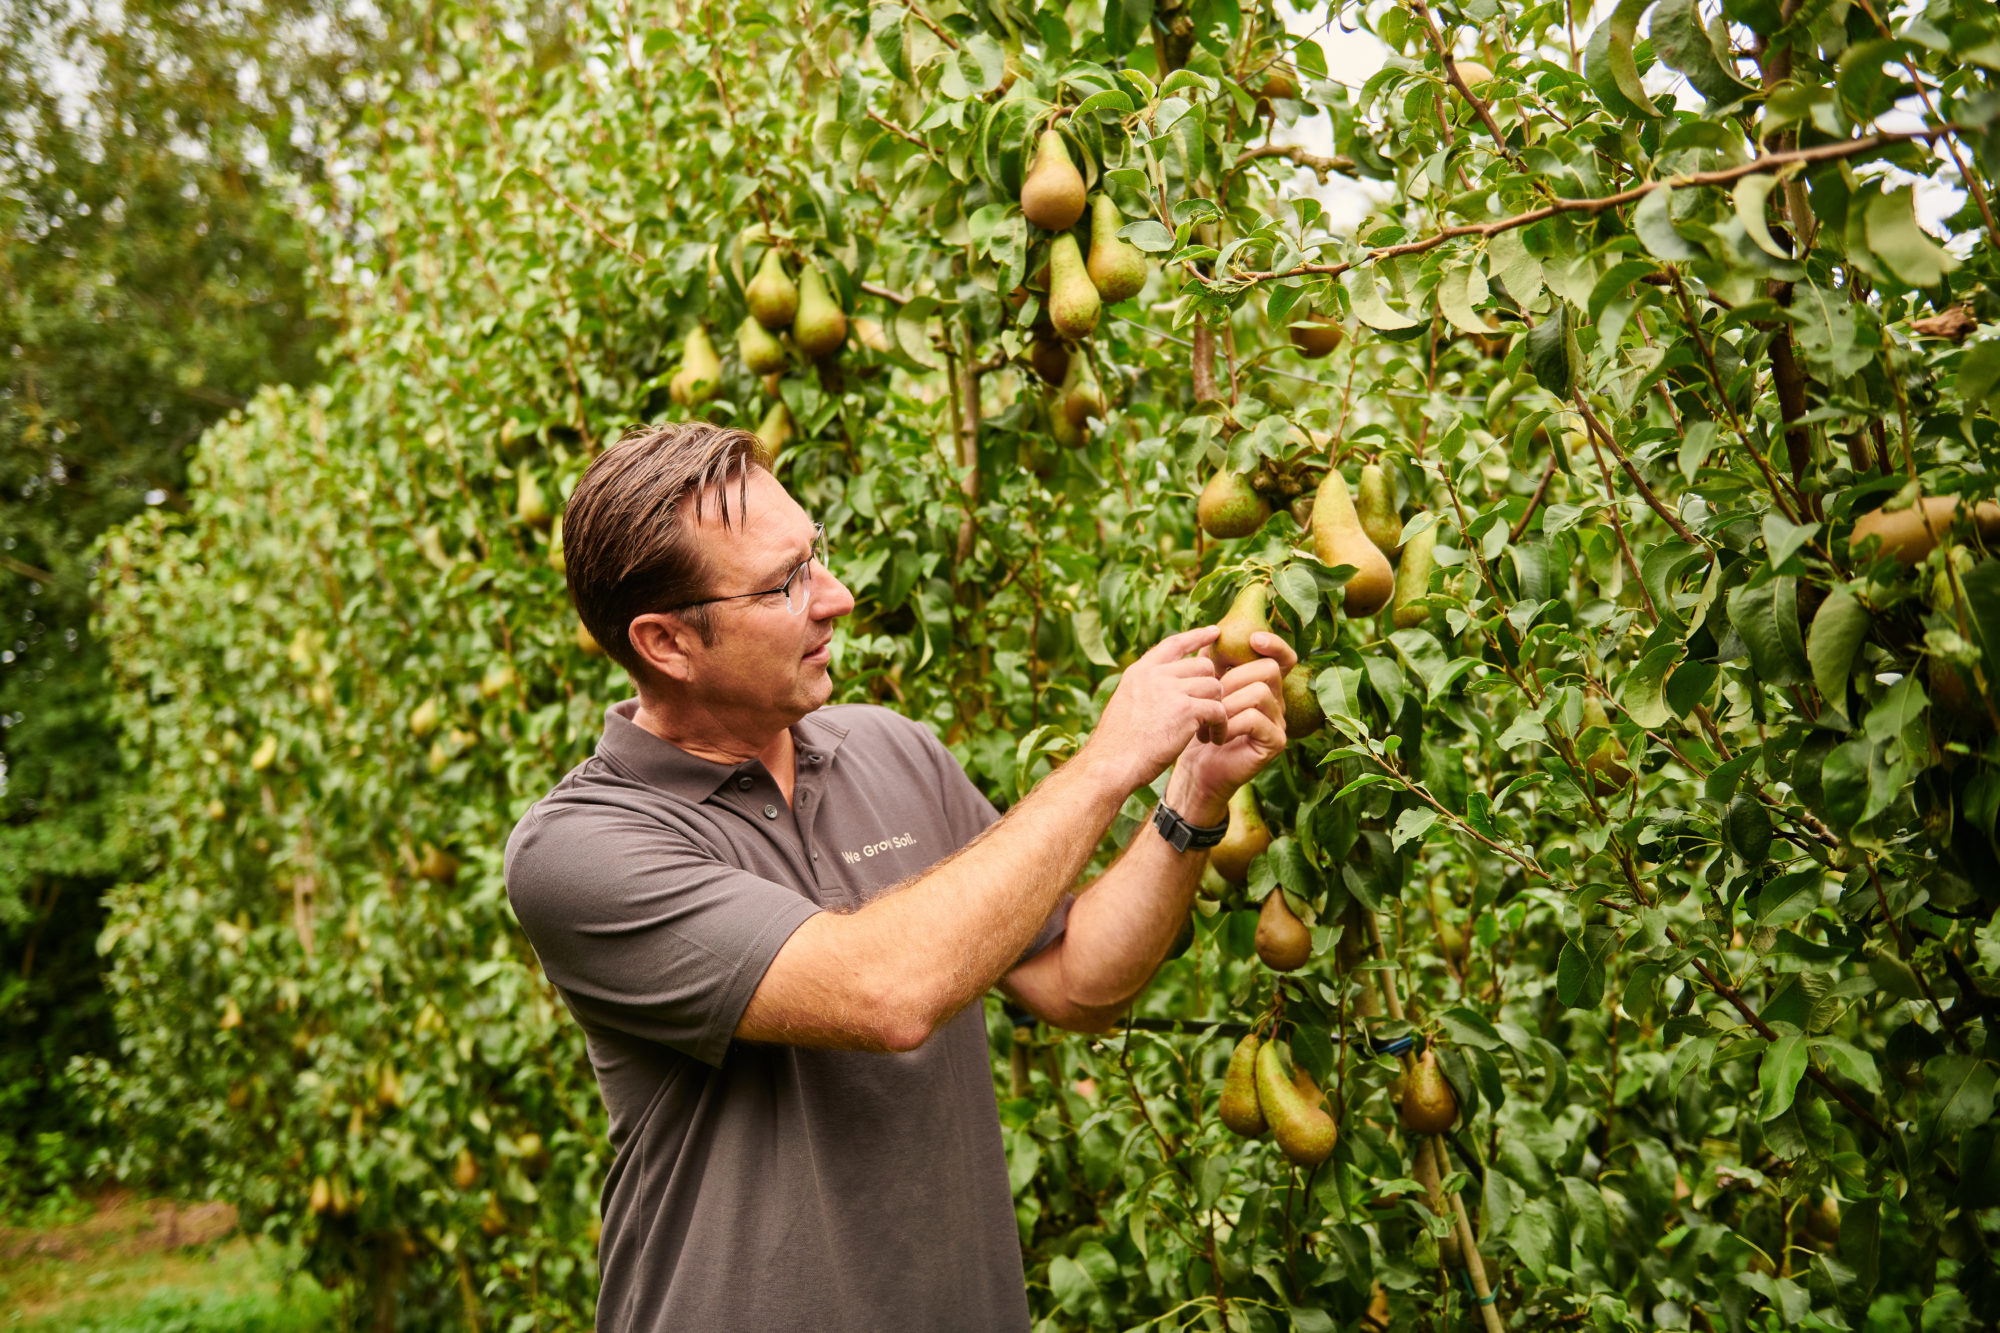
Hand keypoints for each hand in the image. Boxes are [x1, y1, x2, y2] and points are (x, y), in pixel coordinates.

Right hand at [1077, 626, 1229, 795]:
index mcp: (1139, 671)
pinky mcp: (1186, 710)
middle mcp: (1155, 675)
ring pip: (1214, 686)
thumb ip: (1147, 690)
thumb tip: (1169, 687)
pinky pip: (1218, 710)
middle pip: (1202, 666)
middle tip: (1210, 709)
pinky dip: (1221, 726)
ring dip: (1216, 708)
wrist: (1112, 764)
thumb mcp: (1126, 705)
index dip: (1197, 636)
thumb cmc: (1118, 745)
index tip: (1214, 632)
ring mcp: (1171, 690)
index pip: (1174, 643)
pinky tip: (1214, 739)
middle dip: (1211, 686)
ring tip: (1209, 729)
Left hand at [1168, 630, 1294, 820]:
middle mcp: (1278, 702)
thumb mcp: (1203, 689)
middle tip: (1210, 701)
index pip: (1283, 658)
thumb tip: (1215, 631)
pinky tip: (1216, 737)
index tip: (1253, 639)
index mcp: (1263, 685)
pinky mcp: (1276, 742)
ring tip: (1208, 722)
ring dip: (1227, 704)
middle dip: (1232, 679)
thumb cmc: (1199, 728)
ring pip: (1260, 691)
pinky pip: (1256, 718)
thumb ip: (1211, 662)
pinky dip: (1230, 724)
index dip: (1274, 644)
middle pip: (1268, 670)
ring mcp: (1280, 722)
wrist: (1196, 769)